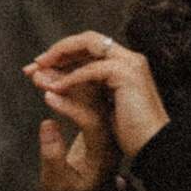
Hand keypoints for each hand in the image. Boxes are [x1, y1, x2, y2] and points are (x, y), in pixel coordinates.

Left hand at [28, 32, 169, 163]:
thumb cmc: (132, 137)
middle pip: (87, 40)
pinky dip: (70, 79)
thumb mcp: (102, 110)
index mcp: (125, 66)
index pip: (90, 48)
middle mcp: (129, 60)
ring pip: (87, 47)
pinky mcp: (127, 75)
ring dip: (59, 60)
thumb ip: (84, 93)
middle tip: (34, 64)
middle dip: (58, 51)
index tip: (39, 68)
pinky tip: (54, 91)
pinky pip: (91, 70)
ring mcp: (130, 65)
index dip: (64, 54)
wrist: (156, 150)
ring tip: (37, 74)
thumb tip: (54, 82)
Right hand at [38, 72, 122, 190]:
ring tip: (36, 71)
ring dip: (64, 77)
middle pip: (93, 98)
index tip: (47, 96)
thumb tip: (47, 124)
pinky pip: (86, 92)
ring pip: (89, 90)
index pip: (92, 121)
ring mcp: (106, 122)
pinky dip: (66, 82)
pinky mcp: (99, 116)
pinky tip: (47, 75)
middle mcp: (109, 133)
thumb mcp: (59, 185)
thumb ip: (52, 157)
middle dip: (65, 82)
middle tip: (37, 72)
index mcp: (104, 152)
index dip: (70, 106)